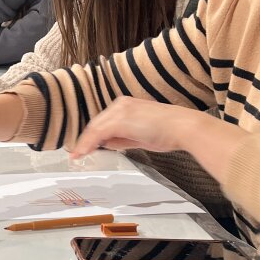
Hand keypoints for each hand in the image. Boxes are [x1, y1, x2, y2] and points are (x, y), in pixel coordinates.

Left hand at [69, 99, 243, 180]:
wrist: (183, 127)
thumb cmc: (168, 132)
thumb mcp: (140, 136)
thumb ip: (123, 139)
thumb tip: (108, 144)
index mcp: (126, 105)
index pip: (103, 121)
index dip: (92, 135)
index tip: (84, 146)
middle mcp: (121, 104)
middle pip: (96, 123)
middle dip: (86, 140)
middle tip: (76, 153)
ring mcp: (120, 111)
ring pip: (95, 128)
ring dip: (84, 143)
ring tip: (77, 155)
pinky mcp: (120, 120)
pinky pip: (98, 133)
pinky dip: (88, 144)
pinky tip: (82, 153)